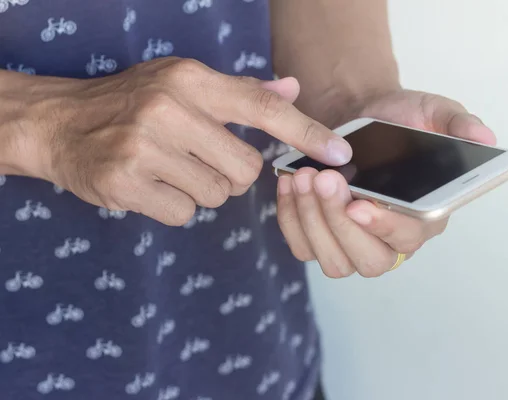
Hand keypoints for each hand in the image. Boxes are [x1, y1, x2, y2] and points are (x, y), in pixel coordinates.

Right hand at [0, 58, 351, 224]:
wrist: (61, 123)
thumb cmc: (132, 101)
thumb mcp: (183, 82)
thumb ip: (241, 90)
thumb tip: (292, 89)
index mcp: (190, 80)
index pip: (263, 107)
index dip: (306, 133)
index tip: (340, 154)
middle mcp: (168, 110)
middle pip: (245, 169)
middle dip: (233, 174)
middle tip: (202, 159)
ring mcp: (143, 148)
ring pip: (216, 195)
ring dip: (202, 189)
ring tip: (170, 168)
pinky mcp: (125, 184)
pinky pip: (183, 214)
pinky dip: (174, 206)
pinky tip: (152, 185)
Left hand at [277, 89, 495, 277]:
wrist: (357, 117)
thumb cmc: (398, 122)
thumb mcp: (432, 113)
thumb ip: (457, 125)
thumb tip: (485, 137)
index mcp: (424, 217)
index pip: (408, 238)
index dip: (383, 227)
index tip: (359, 205)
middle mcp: (388, 239)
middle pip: (368, 260)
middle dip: (340, 223)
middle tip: (324, 181)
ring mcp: (352, 243)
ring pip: (333, 260)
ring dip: (313, 221)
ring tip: (305, 178)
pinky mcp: (320, 238)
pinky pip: (302, 246)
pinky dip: (290, 218)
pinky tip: (290, 183)